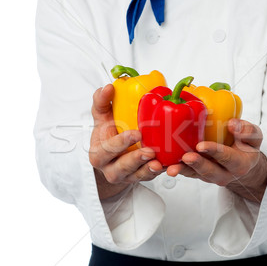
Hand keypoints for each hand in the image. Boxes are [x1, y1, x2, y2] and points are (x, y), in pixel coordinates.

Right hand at [89, 84, 164, 198]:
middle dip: (136, 160)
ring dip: (149, 170)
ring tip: (159, 163)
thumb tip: (108, 87)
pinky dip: (159, 172)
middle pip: (121, 168)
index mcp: (98, 154)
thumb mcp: (102, 117)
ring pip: (137, 176)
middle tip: (150, 151)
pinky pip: (151, 178)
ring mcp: (127, 176)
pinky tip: (168, 166)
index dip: (120, 143)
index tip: (135, 134)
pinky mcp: (141, 178)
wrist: (112, 154)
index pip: (106, 150)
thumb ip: (102, 102)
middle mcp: (111, 168)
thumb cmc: (108, 133)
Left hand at [166, 119, 266, 201]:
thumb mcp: (254, 137)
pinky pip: (185, 172)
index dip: (214, 152)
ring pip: (194, 174)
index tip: (202, 145)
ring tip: (170, 168)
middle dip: (196, 164)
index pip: (227, 158)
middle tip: (186, 157)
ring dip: (182, 170)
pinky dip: (174, 168)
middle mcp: (224, 173)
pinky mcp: (197, 173)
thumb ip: (248, 131)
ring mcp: (208, 175)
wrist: (242, 163)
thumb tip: (233, 124)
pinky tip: (163, 163)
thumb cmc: (246, 147)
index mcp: (239, 164)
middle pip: (209, 171)